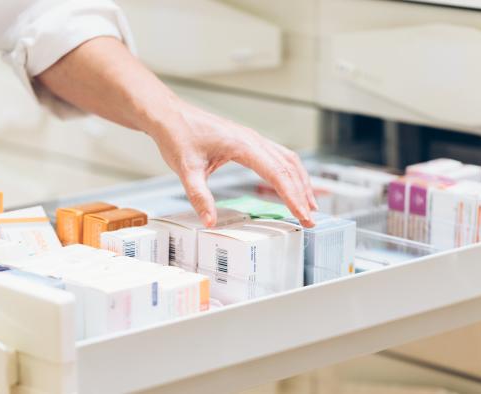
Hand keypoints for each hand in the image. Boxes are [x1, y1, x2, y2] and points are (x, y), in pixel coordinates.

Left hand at [35, 37, 316, 225]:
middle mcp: (253, 139)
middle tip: (311, 219)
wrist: (168, 115)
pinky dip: (290, 172)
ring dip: (301, 182)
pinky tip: (292, 185)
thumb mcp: (186, 170)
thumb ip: (199, 197)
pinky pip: (277, 156)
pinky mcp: (248, 142)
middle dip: (303, 194)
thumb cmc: (177, 136)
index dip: (293, 197)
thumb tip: (210, 222)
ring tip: (310, 205)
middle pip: (289, 168)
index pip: (277, 174)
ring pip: (287, 160)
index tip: (304, 216)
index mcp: (242, 145)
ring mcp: (252, 139)